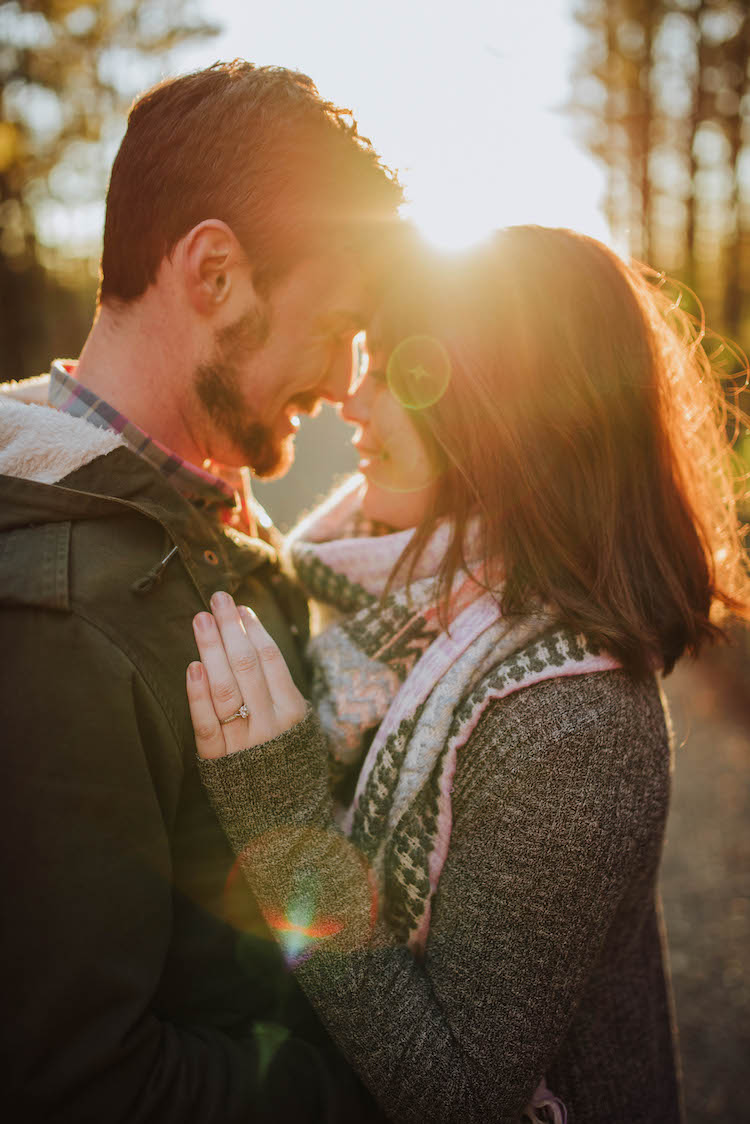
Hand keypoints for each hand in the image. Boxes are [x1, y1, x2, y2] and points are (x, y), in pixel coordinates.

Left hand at [187, 591, 306, 759]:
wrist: (284, 822)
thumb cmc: (288, 763)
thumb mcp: (299, 726)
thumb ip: (279, 691)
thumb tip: (255, 643)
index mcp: (293, 711)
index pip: (271, 659)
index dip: (254, 630)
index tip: (240, 609)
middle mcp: (270, 724)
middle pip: (247, 665)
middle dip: (230, 629)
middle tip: (216, 599)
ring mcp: (244, 742)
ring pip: (226, 688)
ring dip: (212, 649)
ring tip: (201, 620)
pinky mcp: (218, 761)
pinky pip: (206, 725)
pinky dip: (198, 695)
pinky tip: (193, 667)